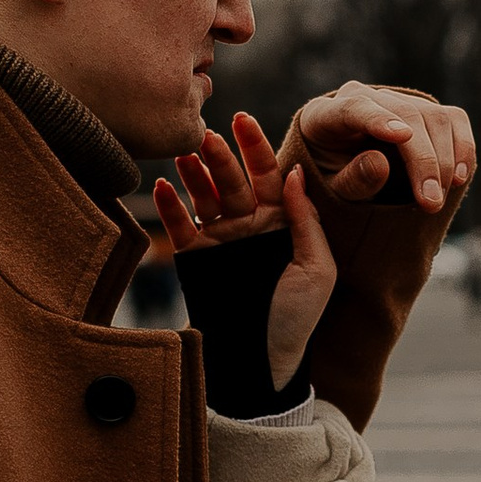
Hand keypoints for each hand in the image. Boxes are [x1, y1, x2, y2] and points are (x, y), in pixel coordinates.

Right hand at [153, 111, 338, 392]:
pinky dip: (170, 206)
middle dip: (220, 156)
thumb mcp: (317, 268)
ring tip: (183, 153)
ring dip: (193, 173)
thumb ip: (305, 220)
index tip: (242, 121)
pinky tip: (163, 185)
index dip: (256, 146)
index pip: (269, 174)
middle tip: (207, 135)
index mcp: (283, 222)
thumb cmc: (297, 318)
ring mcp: (220, 239)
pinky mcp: (194, 258)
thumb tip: (294, 172)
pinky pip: (180, 226)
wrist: (261, 360)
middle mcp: (250, 225)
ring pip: (204, 196)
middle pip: (233, 180)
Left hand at [282, 84, 476, 221]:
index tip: (402, 136)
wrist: (345, 170)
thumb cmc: (332, 180)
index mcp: (327, 115)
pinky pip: (454, 120)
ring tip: (438, 199)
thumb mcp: (331, 190)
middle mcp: (366, 97)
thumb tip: (380, 165)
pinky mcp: (427, 111)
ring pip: (434, 117)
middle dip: (423, 159)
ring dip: (444, 160)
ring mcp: (398, 101)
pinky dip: (463, 149)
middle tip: (430, 202)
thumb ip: (351, 180)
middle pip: (405, 115)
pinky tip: (460, 179)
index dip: (378, 119)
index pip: (355, 107)